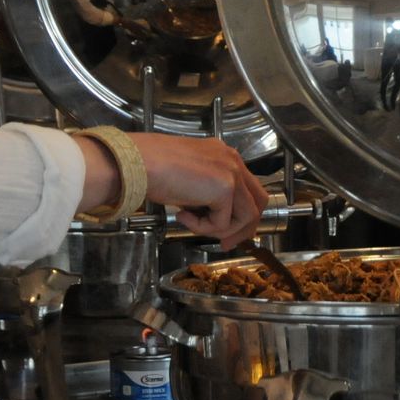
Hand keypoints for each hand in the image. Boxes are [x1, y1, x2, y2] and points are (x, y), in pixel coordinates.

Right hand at [132, 133, 266, 245]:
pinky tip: (182, 215)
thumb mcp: (189, 179)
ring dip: (220, 229)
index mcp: (224, 155)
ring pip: (246, 216)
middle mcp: (233, 161)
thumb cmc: (153, 168)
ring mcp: (232, 173)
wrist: (140, 163)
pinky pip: (223, 223)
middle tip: (226, 243)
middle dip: (244, 228)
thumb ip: (206, 193)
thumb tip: (214, 218)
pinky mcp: (225, 188)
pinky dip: (203, 227)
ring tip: (192, 224)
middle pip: (259, 202)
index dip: (242, 215)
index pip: (249, 188)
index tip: (228, 233)